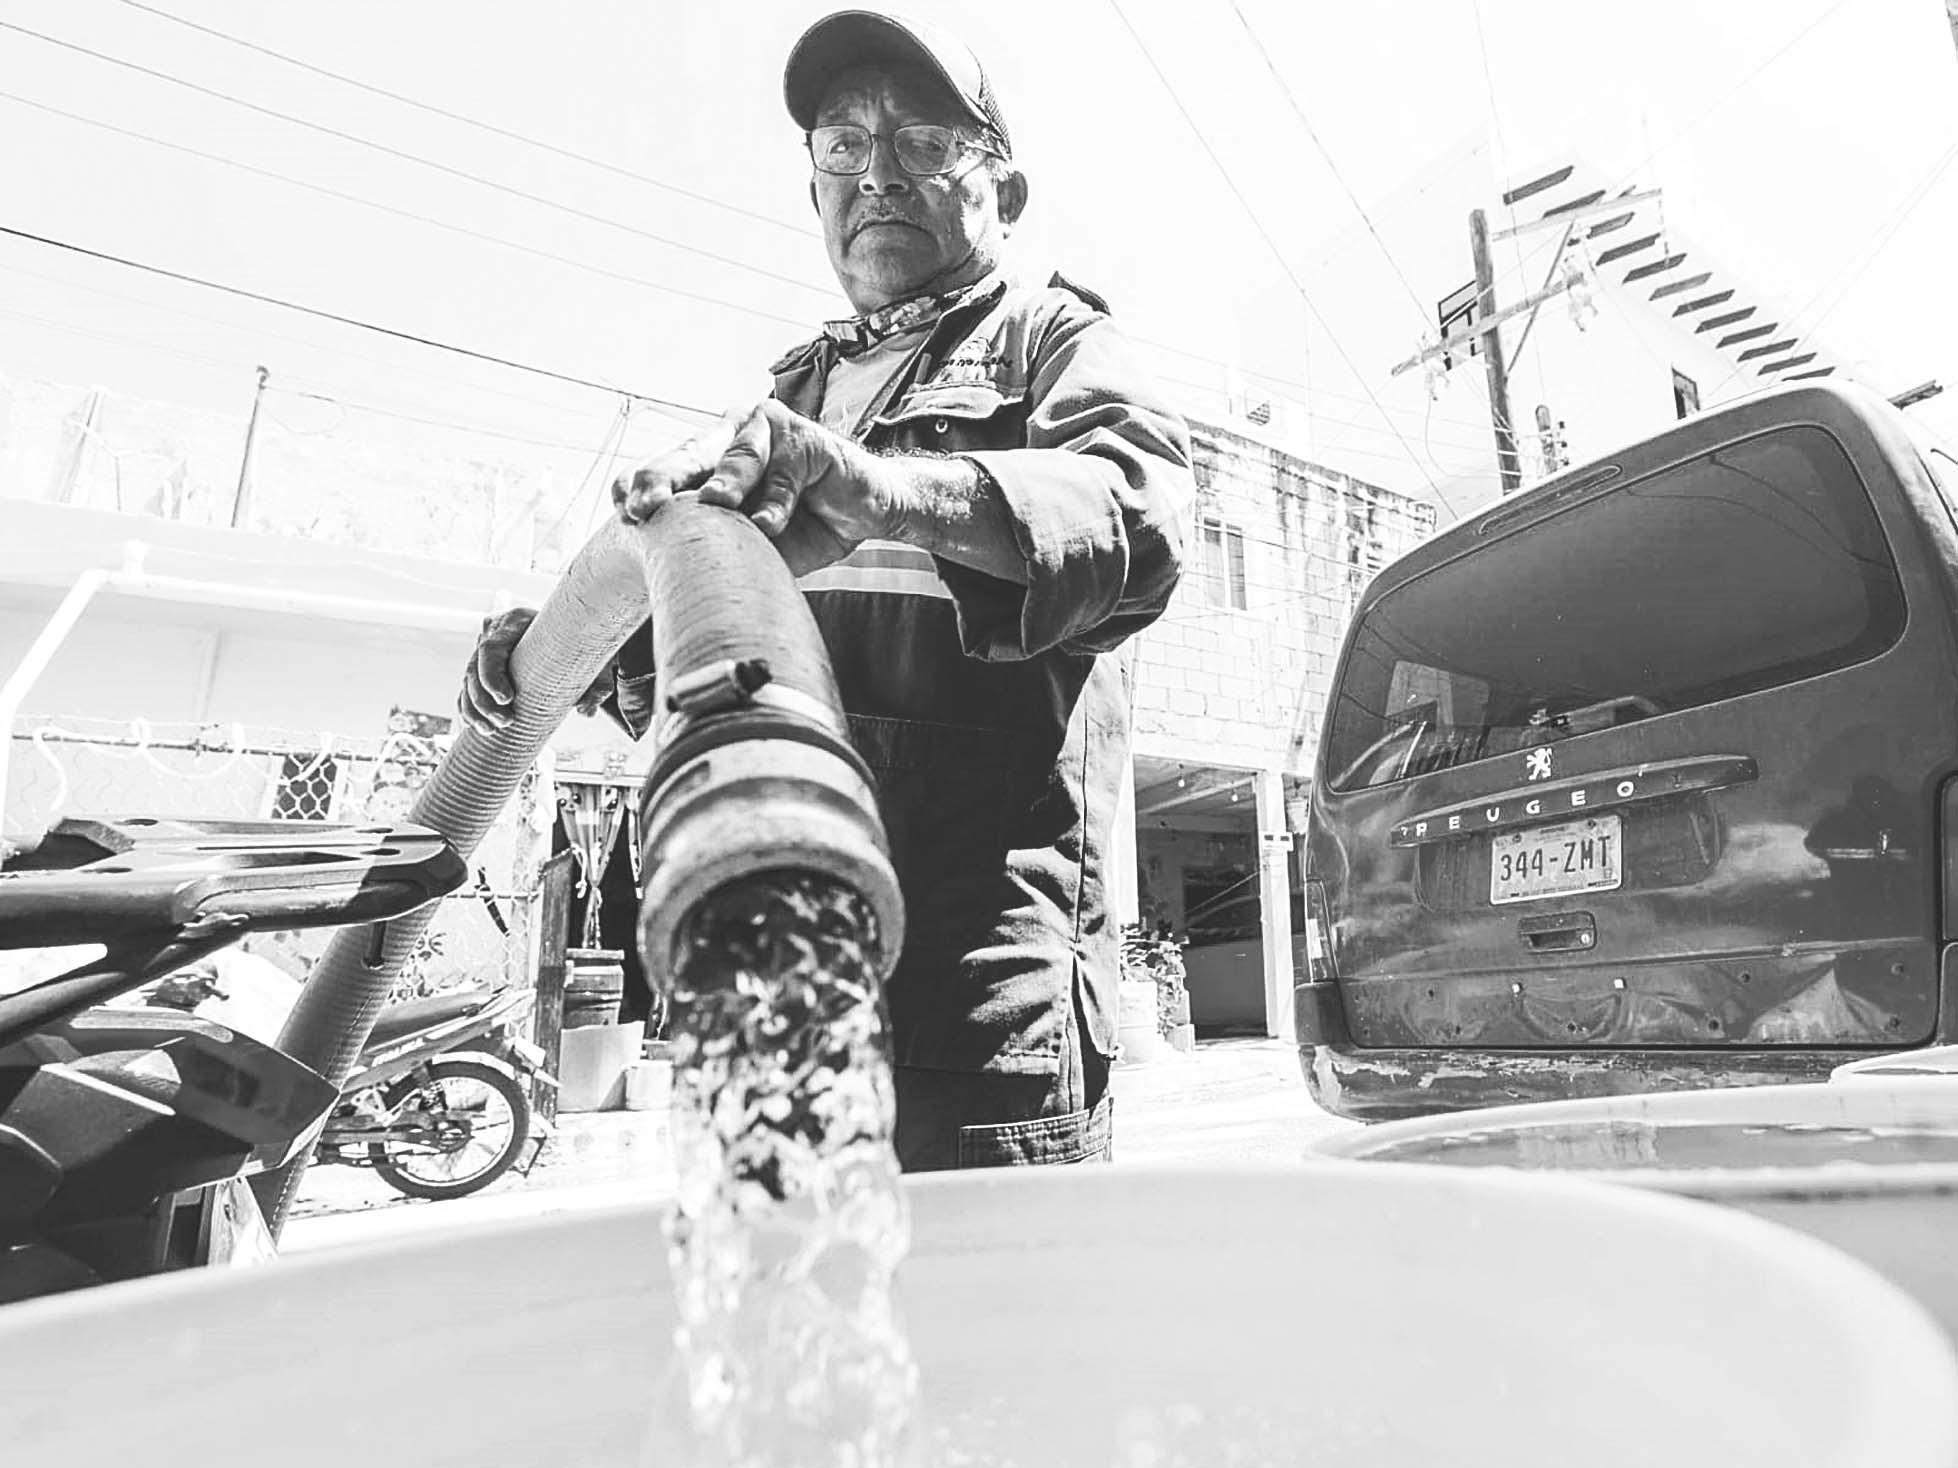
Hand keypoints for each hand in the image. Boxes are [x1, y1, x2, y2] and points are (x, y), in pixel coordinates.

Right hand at [458, 608, 618, 732]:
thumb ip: (596, 683)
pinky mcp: (483, 663)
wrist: (574, 628)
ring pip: (467, 680)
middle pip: (474, 667)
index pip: (491, 648)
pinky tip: (474, 726)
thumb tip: (585, 711)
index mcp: (517, 620)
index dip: (492, 676)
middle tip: (505, 722)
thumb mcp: (594, 658)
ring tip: (490, 730)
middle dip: (484, 701)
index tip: (507, 700)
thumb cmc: (583, 642)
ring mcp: (485, 646)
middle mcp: (495, 630)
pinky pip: (467, 687)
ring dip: (475, 710)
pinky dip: (469, 708)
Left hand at [614, 402, 905, 575]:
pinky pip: (785, 475)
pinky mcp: (806, 441)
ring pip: (738, 457)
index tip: (624, 512)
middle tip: (647, 505)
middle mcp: (731, 438)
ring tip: (713, 504)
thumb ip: (719, 545)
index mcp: (709, 462)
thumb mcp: (753, 543)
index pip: (665, 470)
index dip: (641, 486)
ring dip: (726, 481)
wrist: (867, 512)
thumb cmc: (805, 525)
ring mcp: (769, 432)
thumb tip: (671, 571)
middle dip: (663, 478)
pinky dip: (777, 503)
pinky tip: (768, 525)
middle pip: (688, 454)